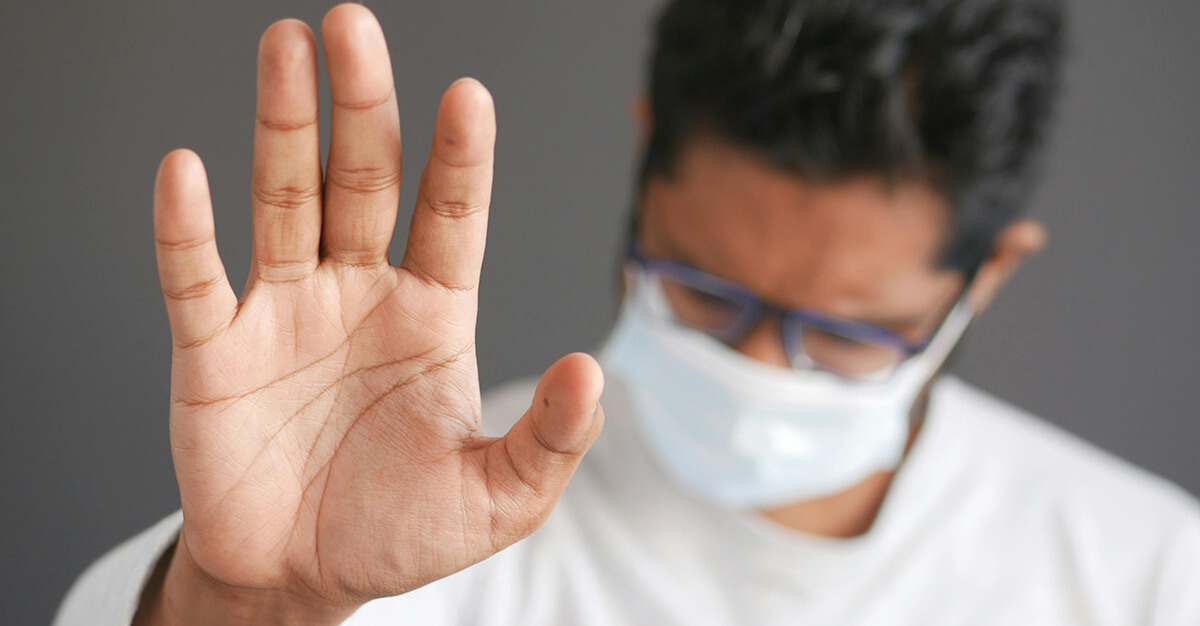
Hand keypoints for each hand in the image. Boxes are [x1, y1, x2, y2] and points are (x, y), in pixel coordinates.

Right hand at [143, 4, 603, 621]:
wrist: (301, 577)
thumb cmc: (400, 529)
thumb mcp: (496, 499)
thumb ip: (548, 440)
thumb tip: (589, 371)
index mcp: (431, 314)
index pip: (451, 216)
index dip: (460, 158)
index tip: (470, 96)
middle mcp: (358, 293)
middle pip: (362, 180)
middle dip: (362, 105)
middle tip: (354, 26)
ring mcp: (283, 313)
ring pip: (284, 200)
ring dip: (282, 126)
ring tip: (286, 48)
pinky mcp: (213, 351)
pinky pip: (195, 279)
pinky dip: (188, 229)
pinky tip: (188, 169)